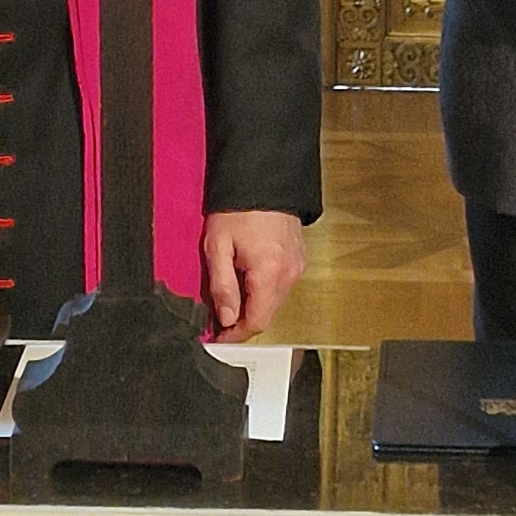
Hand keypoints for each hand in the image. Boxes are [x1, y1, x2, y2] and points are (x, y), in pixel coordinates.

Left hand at [202, 209, 305, 342]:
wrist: (263, 179)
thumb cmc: (237, 208)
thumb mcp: (217, 246)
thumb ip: (222, 286)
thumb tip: (226, 318)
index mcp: (269, 273)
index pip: (256, 322)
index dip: (235, 335)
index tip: (217, 337)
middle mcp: (289, 273)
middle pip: (267, 314)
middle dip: (242, 321)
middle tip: (218, 318)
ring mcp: (297, 266)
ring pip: (274, 301)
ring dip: (253, 305)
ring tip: (229, 294)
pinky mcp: (298, 258)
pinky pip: (281, 285)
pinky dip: (264, 290)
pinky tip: (246, 278)